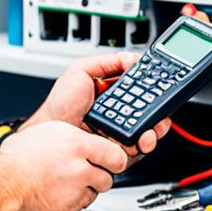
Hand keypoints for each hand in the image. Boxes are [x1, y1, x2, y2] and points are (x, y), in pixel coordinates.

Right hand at [0, 121, 126, 210]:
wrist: (5, 182)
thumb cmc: (19, 156)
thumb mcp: (49, 131)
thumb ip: (73, 136)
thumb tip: (87, 139)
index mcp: (76, 143)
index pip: (115, 154)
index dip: (114, 158)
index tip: (111, 159)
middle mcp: (80, 166)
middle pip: (109, 175)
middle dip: (100, 173)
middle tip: (85, 169)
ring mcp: (76, 187)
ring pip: (98, 190)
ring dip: (88, 186)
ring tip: (68, 179)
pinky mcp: (71, 205)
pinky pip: (84, 202)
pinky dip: (76, 198)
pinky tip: (61, 190)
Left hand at [25, 52, 170, 155]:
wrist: (52, 130)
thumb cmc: (60, 104)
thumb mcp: (81, 70)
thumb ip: (108, 61)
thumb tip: (133, 59)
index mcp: (114, 94)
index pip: (142, 90)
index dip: (153, 89)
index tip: (159, 88)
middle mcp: (120, 113)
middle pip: (150, 113)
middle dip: (159, 113)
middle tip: (157, 113)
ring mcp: (120, 133)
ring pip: (148, 133)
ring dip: (154, 131)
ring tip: (147, 129)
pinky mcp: (117, 151)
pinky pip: (138, 149)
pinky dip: (142, 145)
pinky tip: (137, 140)